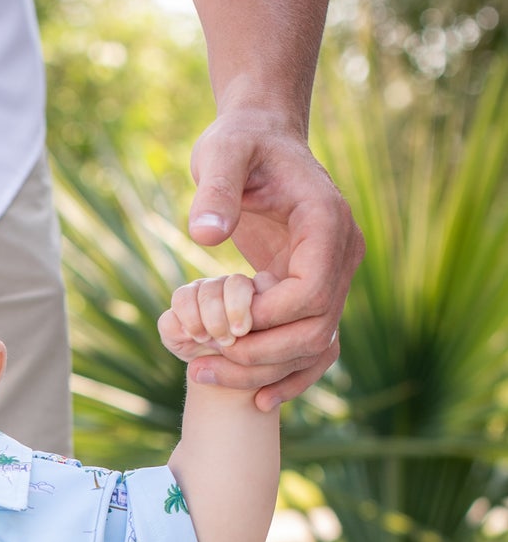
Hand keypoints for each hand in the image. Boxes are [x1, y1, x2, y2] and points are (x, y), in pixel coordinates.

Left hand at [173, 107, 363, 409]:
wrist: (261, 139)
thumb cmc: (242, 141)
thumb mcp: (223, 151)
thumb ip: (216, 189)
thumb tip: (205, 234)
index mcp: (327, 222)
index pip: (310, 292)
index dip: (264, 319)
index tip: (216, 323)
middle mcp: (343, 254)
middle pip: (316, 329)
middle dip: (257, 356)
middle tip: (198, 365)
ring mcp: (334, 276)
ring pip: (315, 346)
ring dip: (263, 372)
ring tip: (201, 375)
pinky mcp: (316, 292)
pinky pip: (312, 346)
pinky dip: (287, 376)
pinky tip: (255, 401)